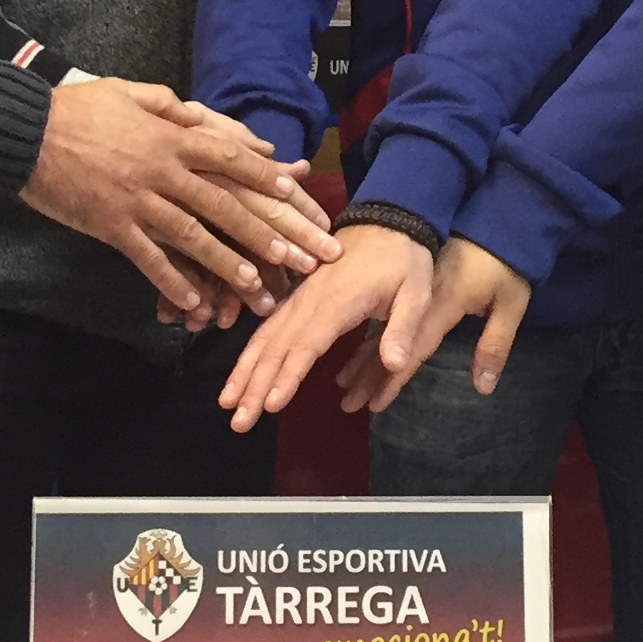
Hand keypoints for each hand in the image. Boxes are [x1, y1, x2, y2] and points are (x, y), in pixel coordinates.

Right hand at [22, 79, 335, 320]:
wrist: (25, 131)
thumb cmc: (78, 108)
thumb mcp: (132, 92)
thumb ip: (175, 107)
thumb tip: (214, 122)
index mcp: (171, 136)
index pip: (231, 158)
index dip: (266, 178)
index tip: (297, 195)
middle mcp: (162, 170)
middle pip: (226, 204)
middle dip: (268, 233)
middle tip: (301, 257)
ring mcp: (138, 200)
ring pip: (194, 236)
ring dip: (229, 263)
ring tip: (259, 288)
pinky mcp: (111, 226)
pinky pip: (148, 258)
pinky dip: (172, 282)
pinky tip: (195, 303)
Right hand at [217, 224, 432, 431]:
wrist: (390, 220)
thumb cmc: (404, 259)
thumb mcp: (416, 292)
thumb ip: (404, 328)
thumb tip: (396, 365)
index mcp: (337, 302)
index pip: (307, 345)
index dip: (287, 376)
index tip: (270, 405)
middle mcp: (310, 301)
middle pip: (276, 346)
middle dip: (254, 384)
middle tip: (238, 422)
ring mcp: (300, 298)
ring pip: (266, 336)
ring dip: (244, 370)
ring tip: (226, 402)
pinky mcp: (299, 297)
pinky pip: (270, 326)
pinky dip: (253, 351)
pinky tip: (242, 372)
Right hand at [354, 239, 533, 414]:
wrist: (487, 218)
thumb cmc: (502, 262)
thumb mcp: (509, 302)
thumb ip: (494, 344)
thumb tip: (483, 388)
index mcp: (439, 304)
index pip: (412, 349)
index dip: (394, 379)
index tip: (374, 405)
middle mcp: (416, 300)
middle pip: (388, 344)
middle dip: (366, 376)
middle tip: (348, 405)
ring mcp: (405, 290)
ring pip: (374, 328)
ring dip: (359, 358)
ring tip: (341, 383)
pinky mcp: (400, 282)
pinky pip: (372, 312)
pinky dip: (359, 333)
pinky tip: (347, 346)